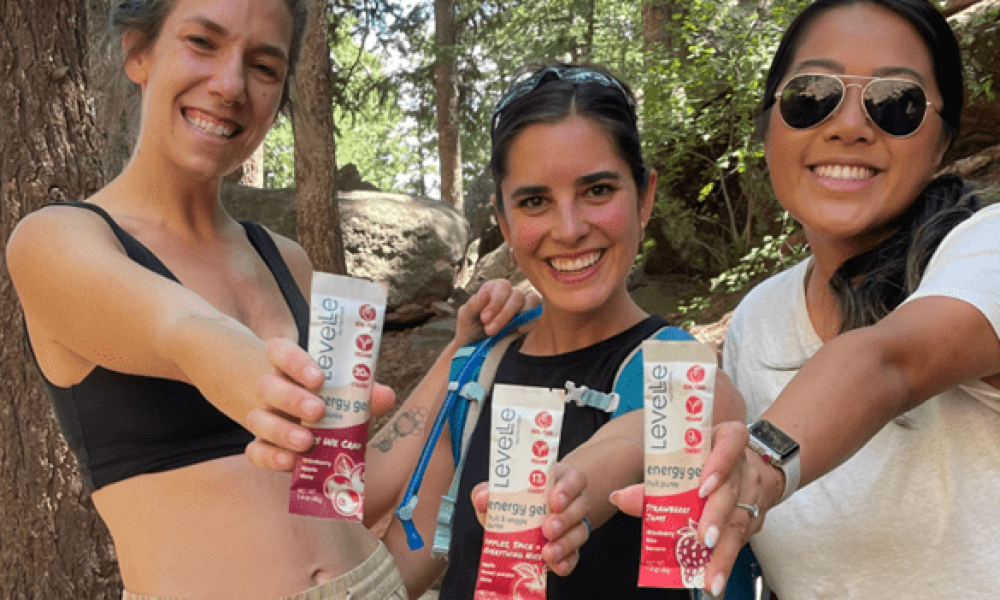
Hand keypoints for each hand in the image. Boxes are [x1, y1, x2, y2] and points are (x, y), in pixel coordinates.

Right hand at [244, 337, 395, 470]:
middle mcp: (271, 388)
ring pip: (258, 419)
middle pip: (268, 386)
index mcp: (289, 366)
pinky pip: (255, 451)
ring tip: (308, 441)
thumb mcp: (350, 393)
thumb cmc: (334, 400)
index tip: (319, 378)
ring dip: (283, 431)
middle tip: (318, 411)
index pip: (279, 351)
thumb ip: (366, 392)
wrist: (314, 424)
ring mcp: (263, 417)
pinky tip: (292, 462)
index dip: (295, 361)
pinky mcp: (262, 445)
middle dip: (293, 399)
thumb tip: (386, 396)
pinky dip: (271, 457)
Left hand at [455, 279, 540, 347]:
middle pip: (517, 295)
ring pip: (532, 301)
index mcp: (495, 288)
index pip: (503, 286)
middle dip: (504, 314)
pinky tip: (518, 331)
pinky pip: (538, 315)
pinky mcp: (532, 318)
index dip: (496, 301)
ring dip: (518, 317)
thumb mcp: (465, 316)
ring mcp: (524, 306)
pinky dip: (530, 322)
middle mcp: (511, 294)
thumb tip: (485, 294)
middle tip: (489, 330)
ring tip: (504, 332)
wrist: (475, 347)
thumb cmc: (470, 327)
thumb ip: (473, 304)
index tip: (484, 319)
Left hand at [470, 463, 589, 576]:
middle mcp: (573, 502)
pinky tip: (556, 566)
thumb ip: (490, 490)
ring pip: (580, 532)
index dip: (568, 488)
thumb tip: (482, 499)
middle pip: (580, 507)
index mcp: (560, 481)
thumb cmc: (517, 497)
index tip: (553, 500)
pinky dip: (566, 562)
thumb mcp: (504, 489)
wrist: (526, 516)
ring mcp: (575, 525)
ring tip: (548, 552)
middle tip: (547, 529)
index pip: (575, 479)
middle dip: (564, 519)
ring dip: (565, 543)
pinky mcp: (572, 548)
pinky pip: (575, 556)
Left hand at [609, 421, 763, 596]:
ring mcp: (751, 494)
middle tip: (703, 539)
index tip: (704, 486)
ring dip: (723, 552)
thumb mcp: (683, 458)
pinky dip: (724, 559)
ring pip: (739, 522)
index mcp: (726, 440)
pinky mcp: (753, 518)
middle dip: (715, 518)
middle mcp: (742, 467)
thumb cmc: (706, 459)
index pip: (730, 442)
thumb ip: (654, 478)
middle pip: (731, 492)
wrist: (745, 466)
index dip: (719, 463)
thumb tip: (620, 497)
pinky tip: (713, 575)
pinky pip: (740, 539)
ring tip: (710, 573)